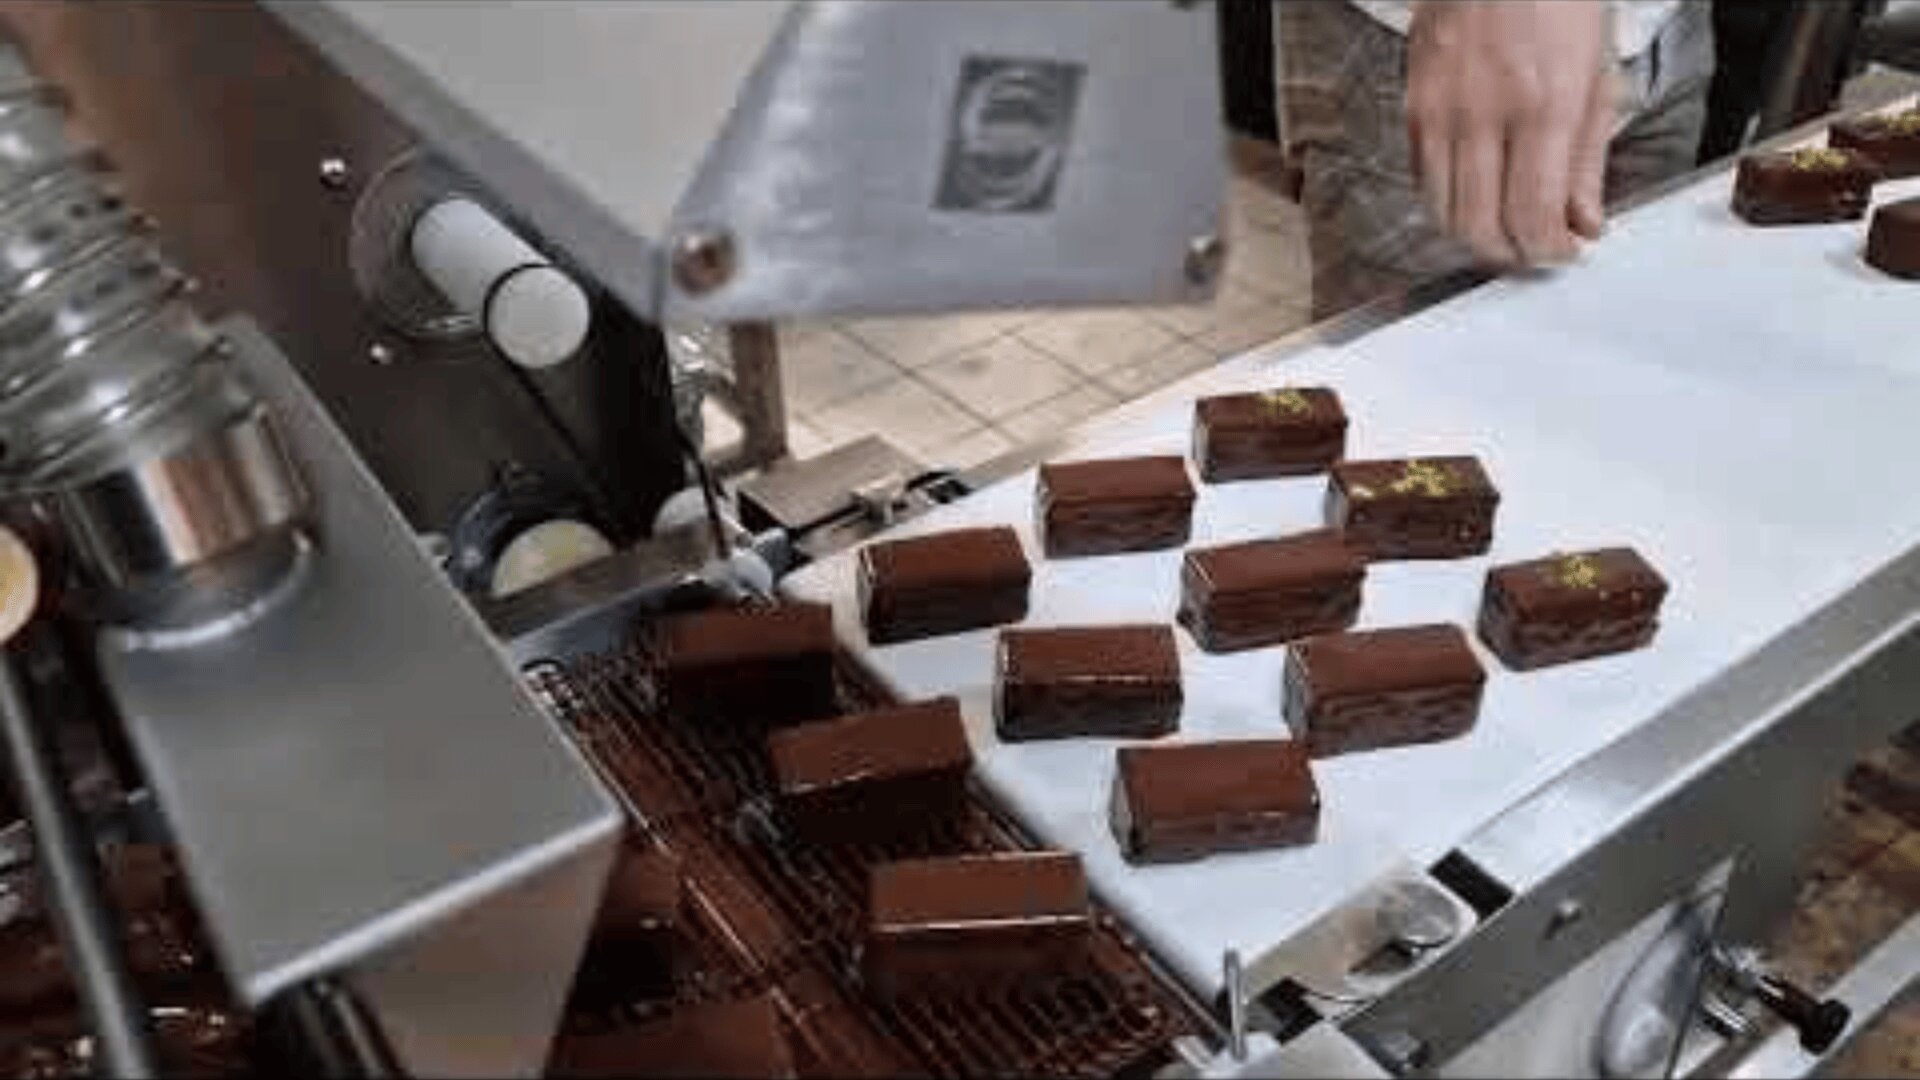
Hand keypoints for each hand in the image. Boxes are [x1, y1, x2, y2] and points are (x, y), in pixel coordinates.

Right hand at [1406, 0, 1616, 267]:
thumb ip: (1587, 157)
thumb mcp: (1598, 73)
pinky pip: (1423, 178)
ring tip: (1505, 228)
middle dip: (1510, 254)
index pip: (1533, 215)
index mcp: (1543, 104)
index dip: (1549, 250)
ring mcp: (1439, 110)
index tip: (1565, 251)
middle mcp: (1483, 114)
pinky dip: (1448, 200)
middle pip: (1480, 227)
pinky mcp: (1413, 104)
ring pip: (1443, 212)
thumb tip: (1584, 220)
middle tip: (1533, 250)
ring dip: (1475, 234)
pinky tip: (1476, 190)